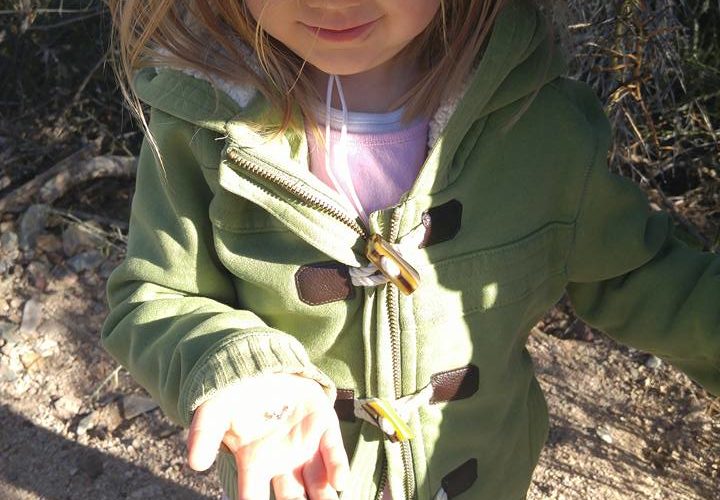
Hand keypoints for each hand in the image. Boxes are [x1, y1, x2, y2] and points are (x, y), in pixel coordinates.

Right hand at [186, 374, 349, 499]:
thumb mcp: (214, 412)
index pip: (254, 497)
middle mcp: (281, 461)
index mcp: (254, 463)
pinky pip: (333, 452)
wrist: (259, 364)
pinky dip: (337, 467)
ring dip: (323, 497)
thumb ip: (204, 435)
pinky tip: (340, 481)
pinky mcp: (323, 426)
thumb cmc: (234, 393)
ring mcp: (304, 446)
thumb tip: (195, 463)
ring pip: (317, 482)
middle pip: (292, 497)